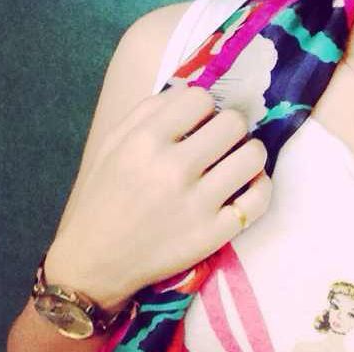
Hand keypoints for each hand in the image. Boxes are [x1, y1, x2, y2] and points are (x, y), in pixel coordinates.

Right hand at [44, 87, 271, 309]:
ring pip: (253, 156)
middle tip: (222, 139)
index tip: (199, 120)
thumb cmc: (104, 195)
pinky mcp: (213, 235)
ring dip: (249, 151)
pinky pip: (259, 199)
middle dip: (231, 125)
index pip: (201, 98)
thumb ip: (150, 109)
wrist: (94, 262)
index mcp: (145, 142)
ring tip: (236, 159)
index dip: (204, 106)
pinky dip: (260, 186)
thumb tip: (193, 90)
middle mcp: (172, 170)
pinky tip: (247, 184)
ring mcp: (196, 205)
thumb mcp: (114, 142)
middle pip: (234, 122)